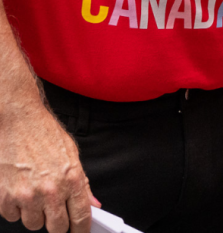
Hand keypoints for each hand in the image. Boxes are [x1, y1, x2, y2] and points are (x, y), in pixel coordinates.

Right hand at [0, 98, 98, 231]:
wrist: (18, 119)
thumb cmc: (44, 133)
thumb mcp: (71, 153)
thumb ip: (83, 182)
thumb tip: (94, 204)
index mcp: (71, 178)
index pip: (81, 217)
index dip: (81, 230)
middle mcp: (50, 190)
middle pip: (57, 228)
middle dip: (58, 223)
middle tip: (54, 210)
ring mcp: (26, 196)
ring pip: (34, 224)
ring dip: (35, 213)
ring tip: (34, 191)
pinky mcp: (6, 198)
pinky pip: (13, 217)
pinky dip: (16, 208)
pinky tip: (18, 189)